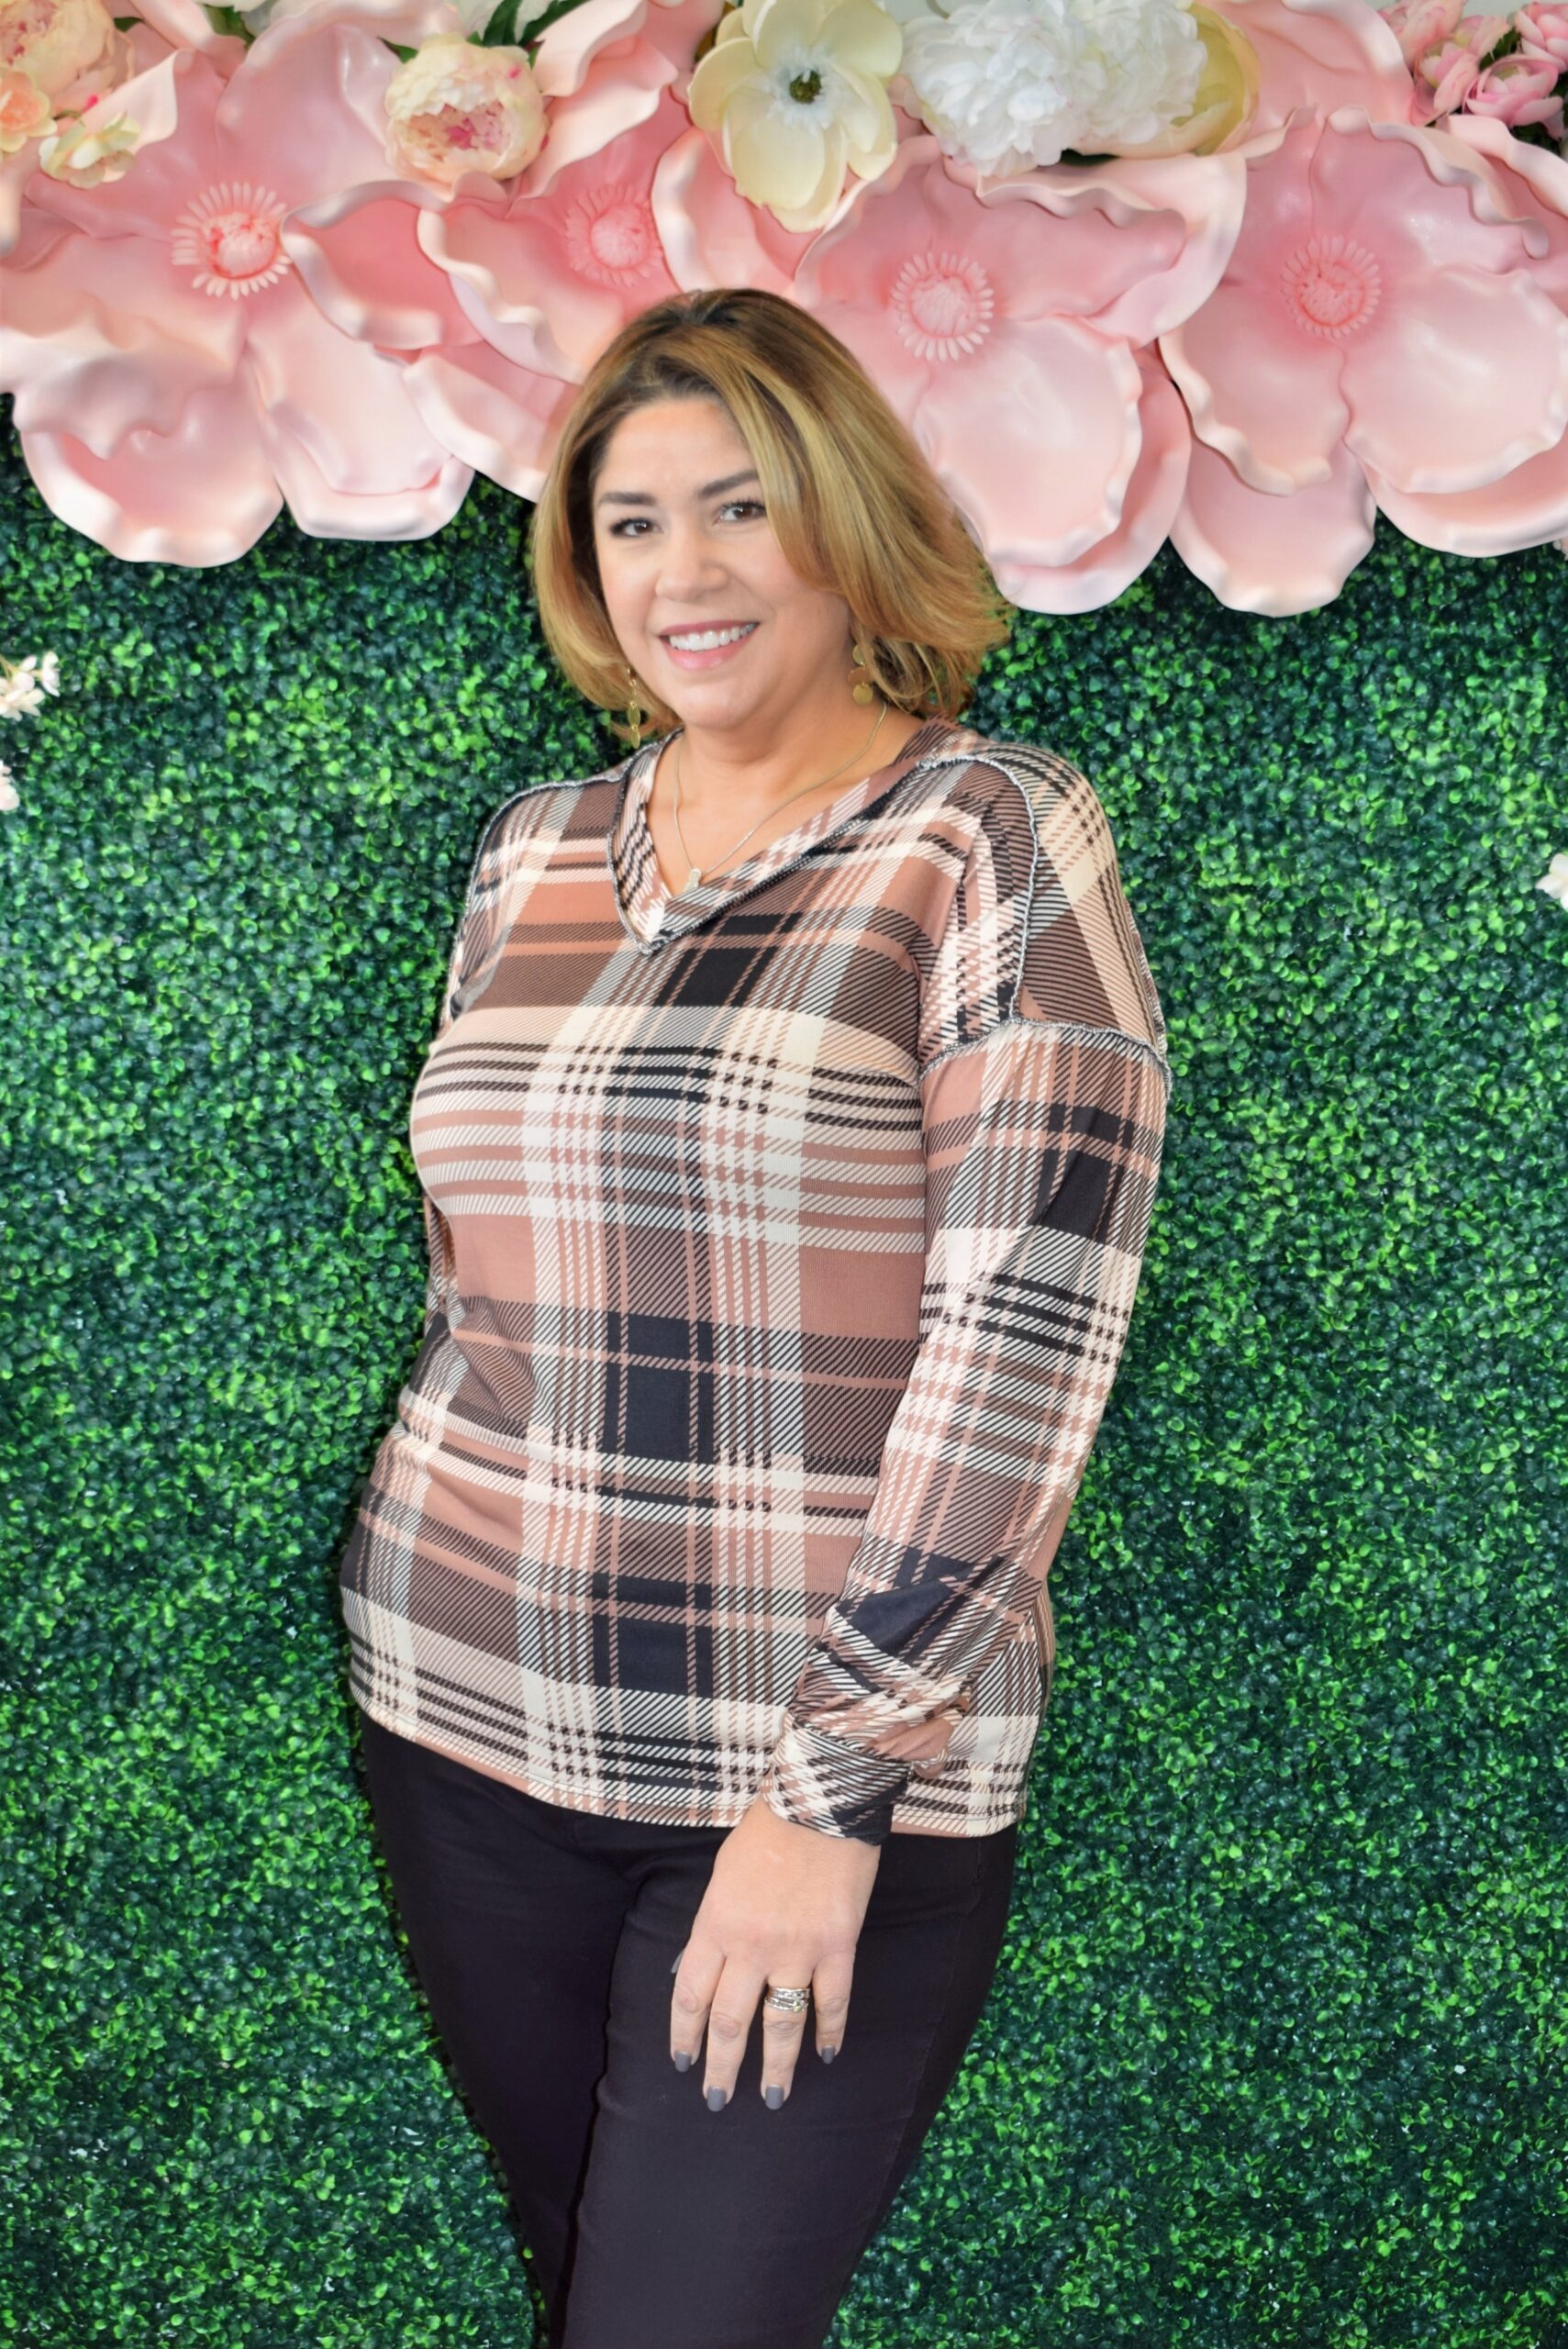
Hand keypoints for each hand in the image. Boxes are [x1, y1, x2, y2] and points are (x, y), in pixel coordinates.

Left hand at [669, 1792, 881, 2108]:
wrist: (820, 1801)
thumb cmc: (767, 1831)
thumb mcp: (721, 1875)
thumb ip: (712, 1924)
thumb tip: (696, 1969)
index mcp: (715, 1925)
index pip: (691, 1995)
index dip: (684, 2035)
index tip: (681, 2063)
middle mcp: (751, 1946)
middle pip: (730, 2022)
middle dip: (720, 2067)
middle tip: (715, 2101)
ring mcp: (797, 1950)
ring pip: (781, 2024)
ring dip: (775, 2066)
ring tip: (771, 2098)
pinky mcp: (837, 1947)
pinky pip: (832, 2002)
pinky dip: (830, 2032)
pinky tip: (827, 2055)